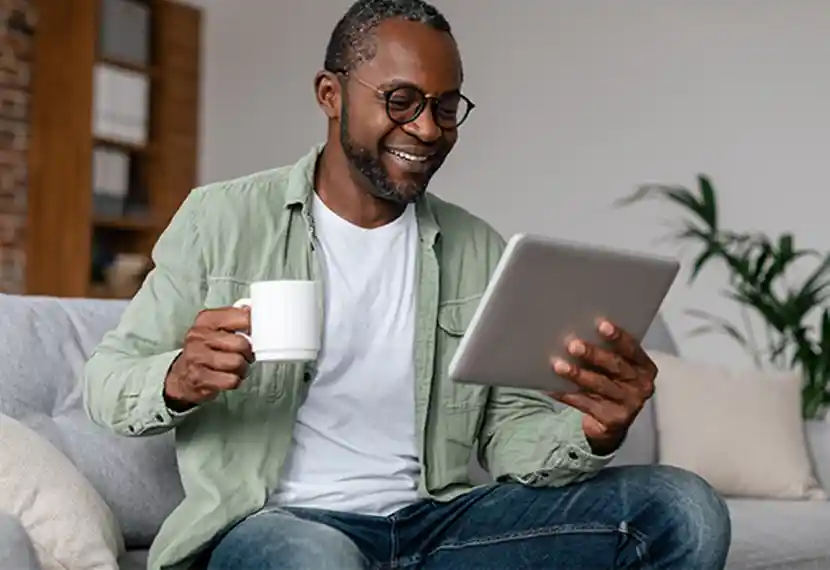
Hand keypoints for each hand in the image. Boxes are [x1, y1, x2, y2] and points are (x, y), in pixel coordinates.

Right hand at [164, 307, 253, 409]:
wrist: (182, 376)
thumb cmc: (205, 350)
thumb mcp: (216, 329)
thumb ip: (235, 319)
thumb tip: (254, 311)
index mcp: (207, 319)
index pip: (241, 317)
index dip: (255, 327)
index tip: (257, 333)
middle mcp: (199, 336)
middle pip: (241, 343)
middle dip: (248, 353)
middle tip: (244, 355)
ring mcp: (197, 357)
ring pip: (237, 363)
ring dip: (242, 368)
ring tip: (236, 367)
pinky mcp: (199, 377)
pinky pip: (231, 380)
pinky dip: (234, 381)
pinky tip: (228, 377)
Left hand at [549, 319, 657, 455]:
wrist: (613, 422)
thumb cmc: (612, 384)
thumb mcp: (616, 369)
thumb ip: (608, 353)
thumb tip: (577, 333)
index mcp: (645, 368)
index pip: (632, 349)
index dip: (618, 337)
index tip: (601, 325)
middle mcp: (641, 386)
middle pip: (616, 366)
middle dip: (594, 354)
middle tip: (573, 345)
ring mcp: (629, 405)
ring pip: (600, 385)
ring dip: (578, 374)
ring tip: (558, 365)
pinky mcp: (614, 420)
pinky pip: (587, 404)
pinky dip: (568, 395)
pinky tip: (553, 388)